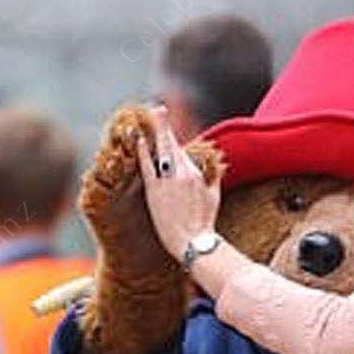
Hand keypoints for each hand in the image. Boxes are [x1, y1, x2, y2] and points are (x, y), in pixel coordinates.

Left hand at [135, 105, 220, 260]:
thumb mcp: (214, 198)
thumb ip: (213, 179)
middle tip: (157, 109)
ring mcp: (168, 180)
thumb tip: (215, 168)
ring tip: (149, 118)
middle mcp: (182, 173)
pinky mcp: (155, 190)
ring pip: (161, 151)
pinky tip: (139, 138)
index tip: (167, 123)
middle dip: (163, 125)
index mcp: (196, 174)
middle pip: (172, 144)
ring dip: (155, 133)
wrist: (194, 243)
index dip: (173, 136)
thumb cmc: (205, 224)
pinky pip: (147, 165)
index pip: (182, 150)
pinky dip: (143, 150)